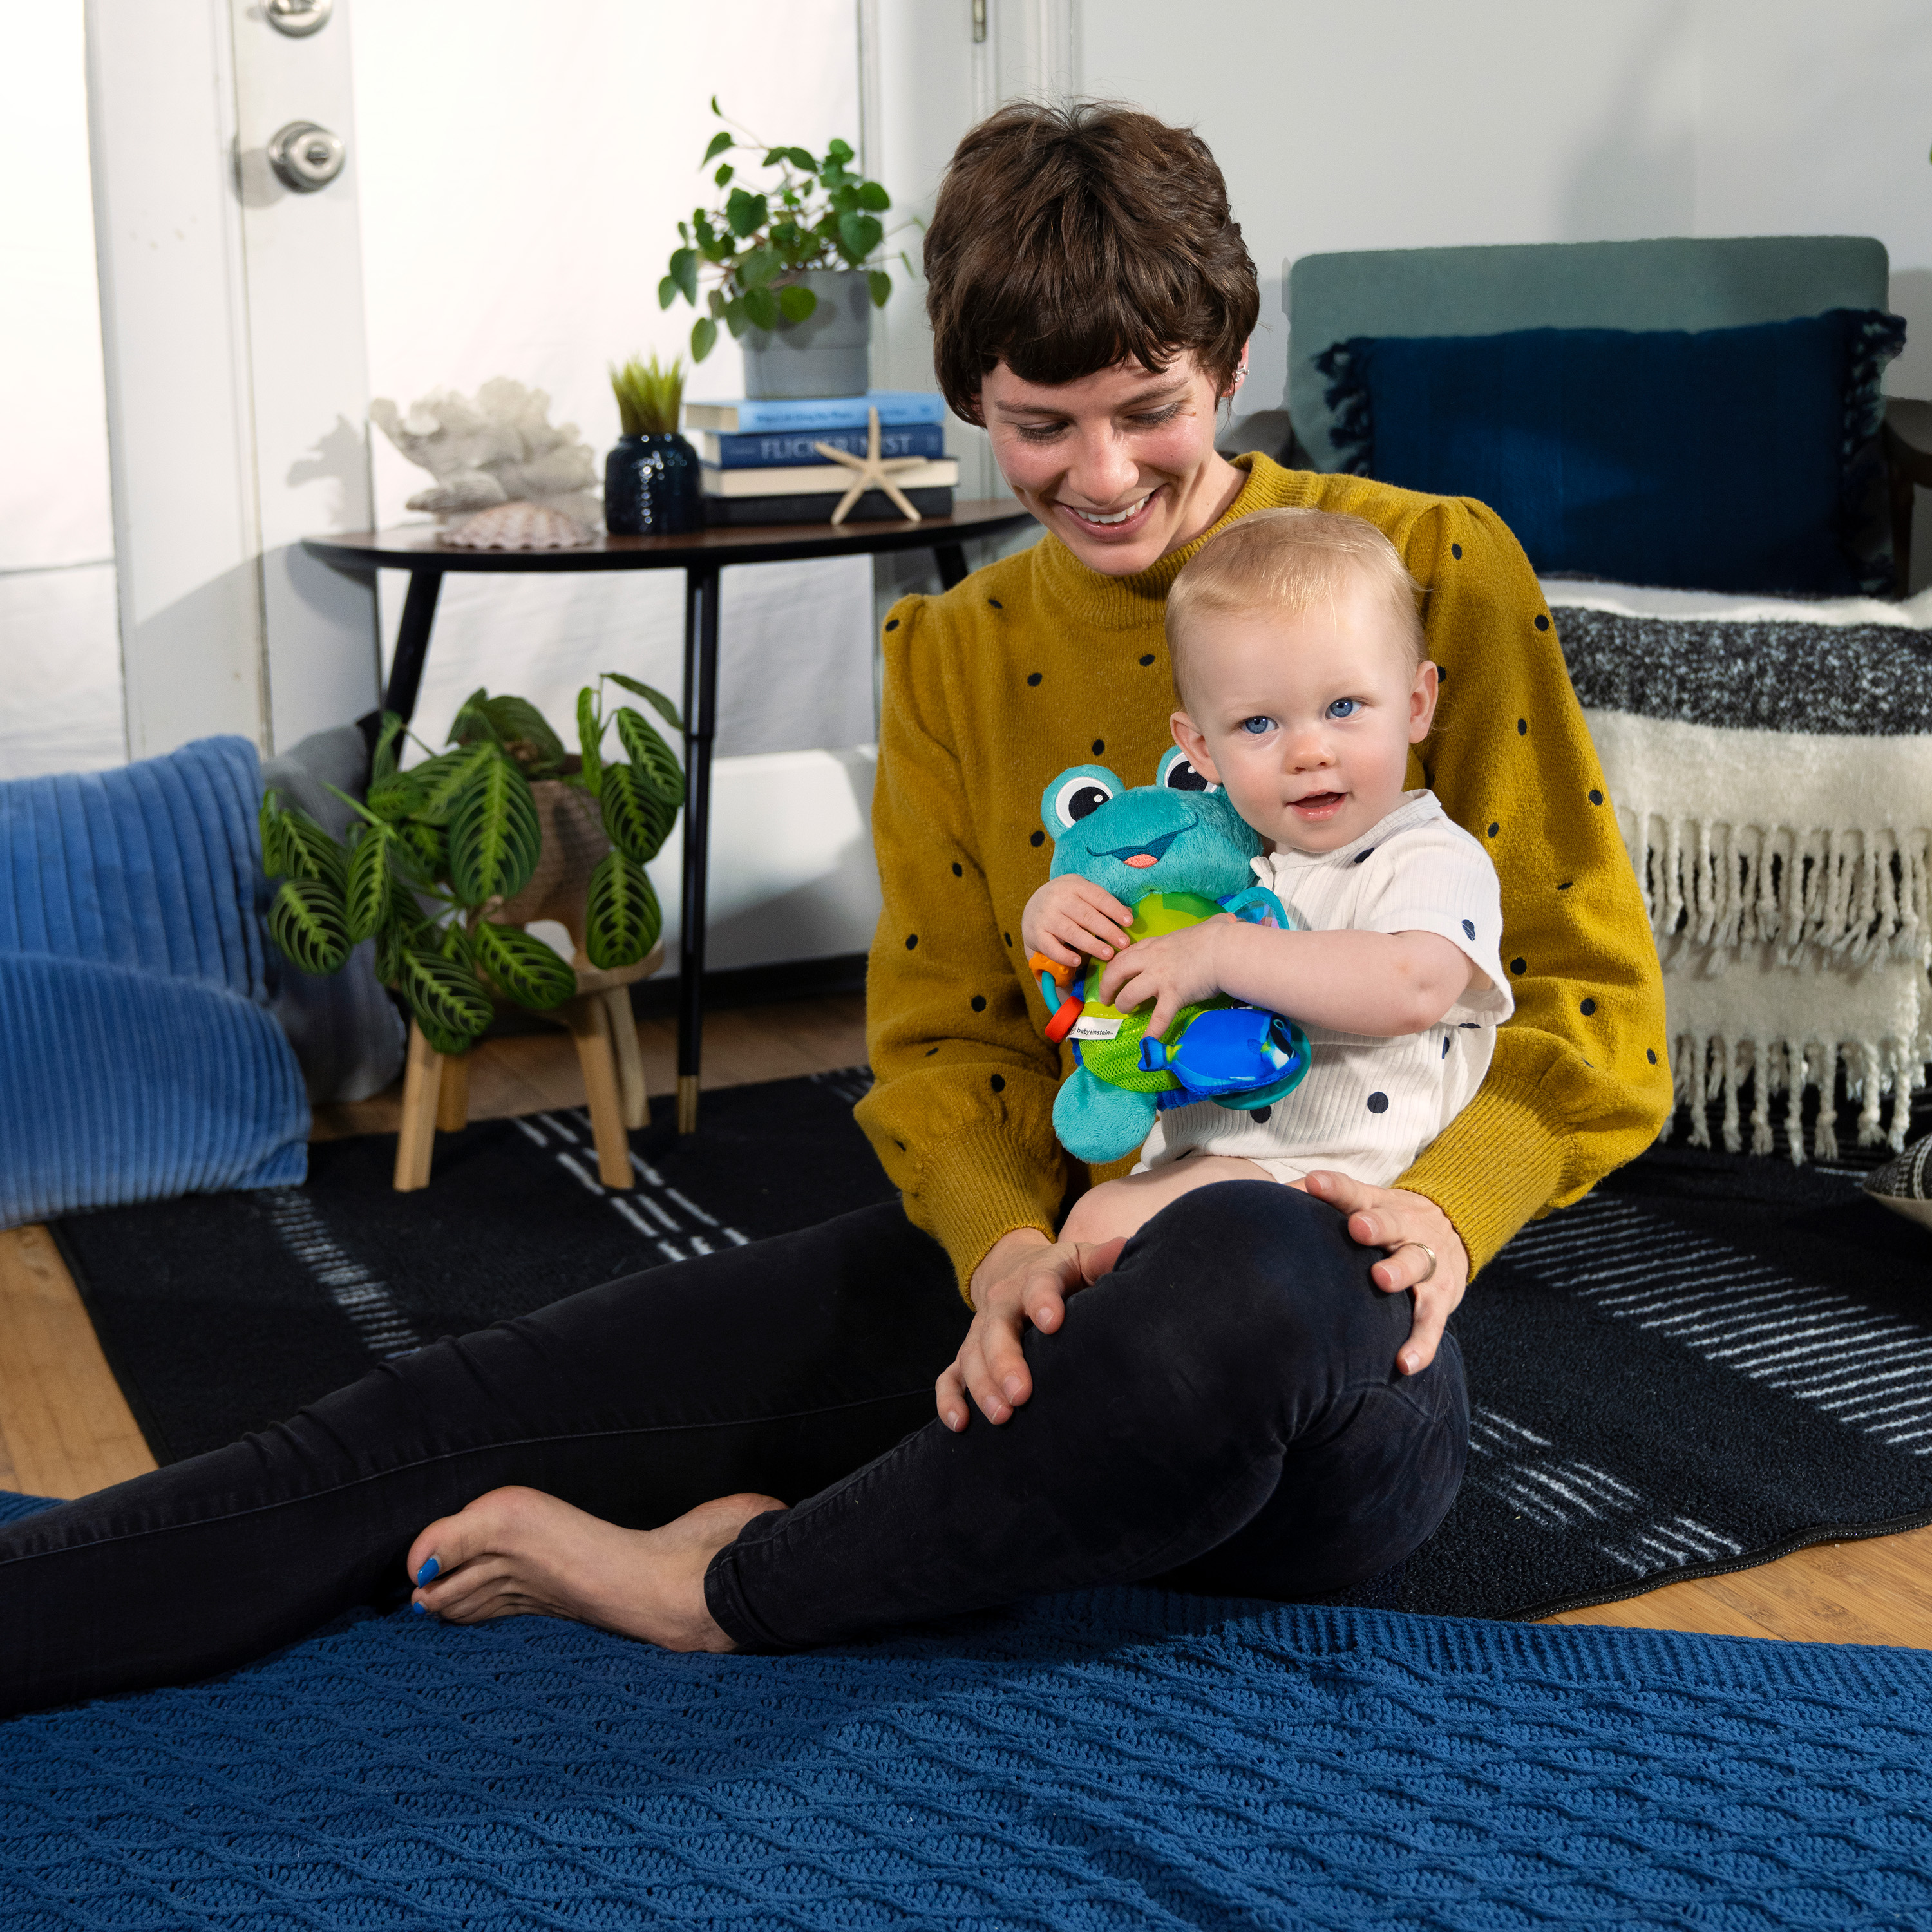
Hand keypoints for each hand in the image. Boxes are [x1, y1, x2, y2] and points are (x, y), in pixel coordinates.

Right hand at [937, 1227, 1126, 1428]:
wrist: (1010, 1267)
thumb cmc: (1060, 1271)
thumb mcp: (1081, 1258)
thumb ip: (1102, 1259)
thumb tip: (1124, 1250)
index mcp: (1035, 1276)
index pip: (1038, 1284)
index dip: (1043, 1301)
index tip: (1051, 1322)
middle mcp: (1002, 1303)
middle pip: (997, 1330)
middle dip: (1005, 1362)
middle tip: (1021, 1394)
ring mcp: (981, 1329)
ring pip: (972, 1356)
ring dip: (982, 1387)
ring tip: (1001, 1416)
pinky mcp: (968, 1351)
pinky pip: (951, 1375)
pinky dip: (949, 1397)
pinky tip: (959, 1422)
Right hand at [1021, 875, 1132, 969]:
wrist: (1032, 907)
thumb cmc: (1066, 902)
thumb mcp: (1082, 894)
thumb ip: (1102, 904)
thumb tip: (1129, 914)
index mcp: (1074, 885)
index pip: (1098, 897)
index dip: (1115, 909)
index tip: (1129, 922)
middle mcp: (1058, 898)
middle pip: (1087, 915)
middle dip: (1108, 930)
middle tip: (1124, 943)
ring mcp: (1045, 916)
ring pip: (1071, 932)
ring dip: (1092, 945)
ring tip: (1108, 954)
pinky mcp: (1035, 934)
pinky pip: (1052, 947)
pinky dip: (1064, 956)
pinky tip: (1078, 962)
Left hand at [1094, 918, 1227, 1039]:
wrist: (1227, 949)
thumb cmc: (1221, 936)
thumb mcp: (1209, 925)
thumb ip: (1212, 924)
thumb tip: (1228, 920)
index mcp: (1158, 944)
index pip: (1128, 953)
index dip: (1116, 965)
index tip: (1114, 974)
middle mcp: (1153, 960)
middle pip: (1117, 971)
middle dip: (1107, 985)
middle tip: (1106, 998)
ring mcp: (1160, 978)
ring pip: (1130, 994)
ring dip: (1124, 1004)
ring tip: (1125, 1011)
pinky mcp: (1173, 995)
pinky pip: (1159, 1018)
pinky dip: (1152, 1032)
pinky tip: (1146, 1042)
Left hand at [1302, 1171, 1467, 1375]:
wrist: (1456, 1228)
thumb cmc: (1387, 1221)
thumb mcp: (1363, 1204)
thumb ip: (1321, 1203)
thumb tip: (1271, 1198)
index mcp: (1379, 1206)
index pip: (1354, 1193)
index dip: (1335, 1188)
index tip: (1314, 1183)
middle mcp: (1407, 1230)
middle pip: (1392, 1223)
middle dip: (1377, 1225)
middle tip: (1358, 1228)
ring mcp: (1428, 1263)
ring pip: (1417, 1265)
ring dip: (1400, 1272)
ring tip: (1383, 1281)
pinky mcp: (1442, 1298)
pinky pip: (1432, 1322)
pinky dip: (1422, 1343)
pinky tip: (1405, 1363)